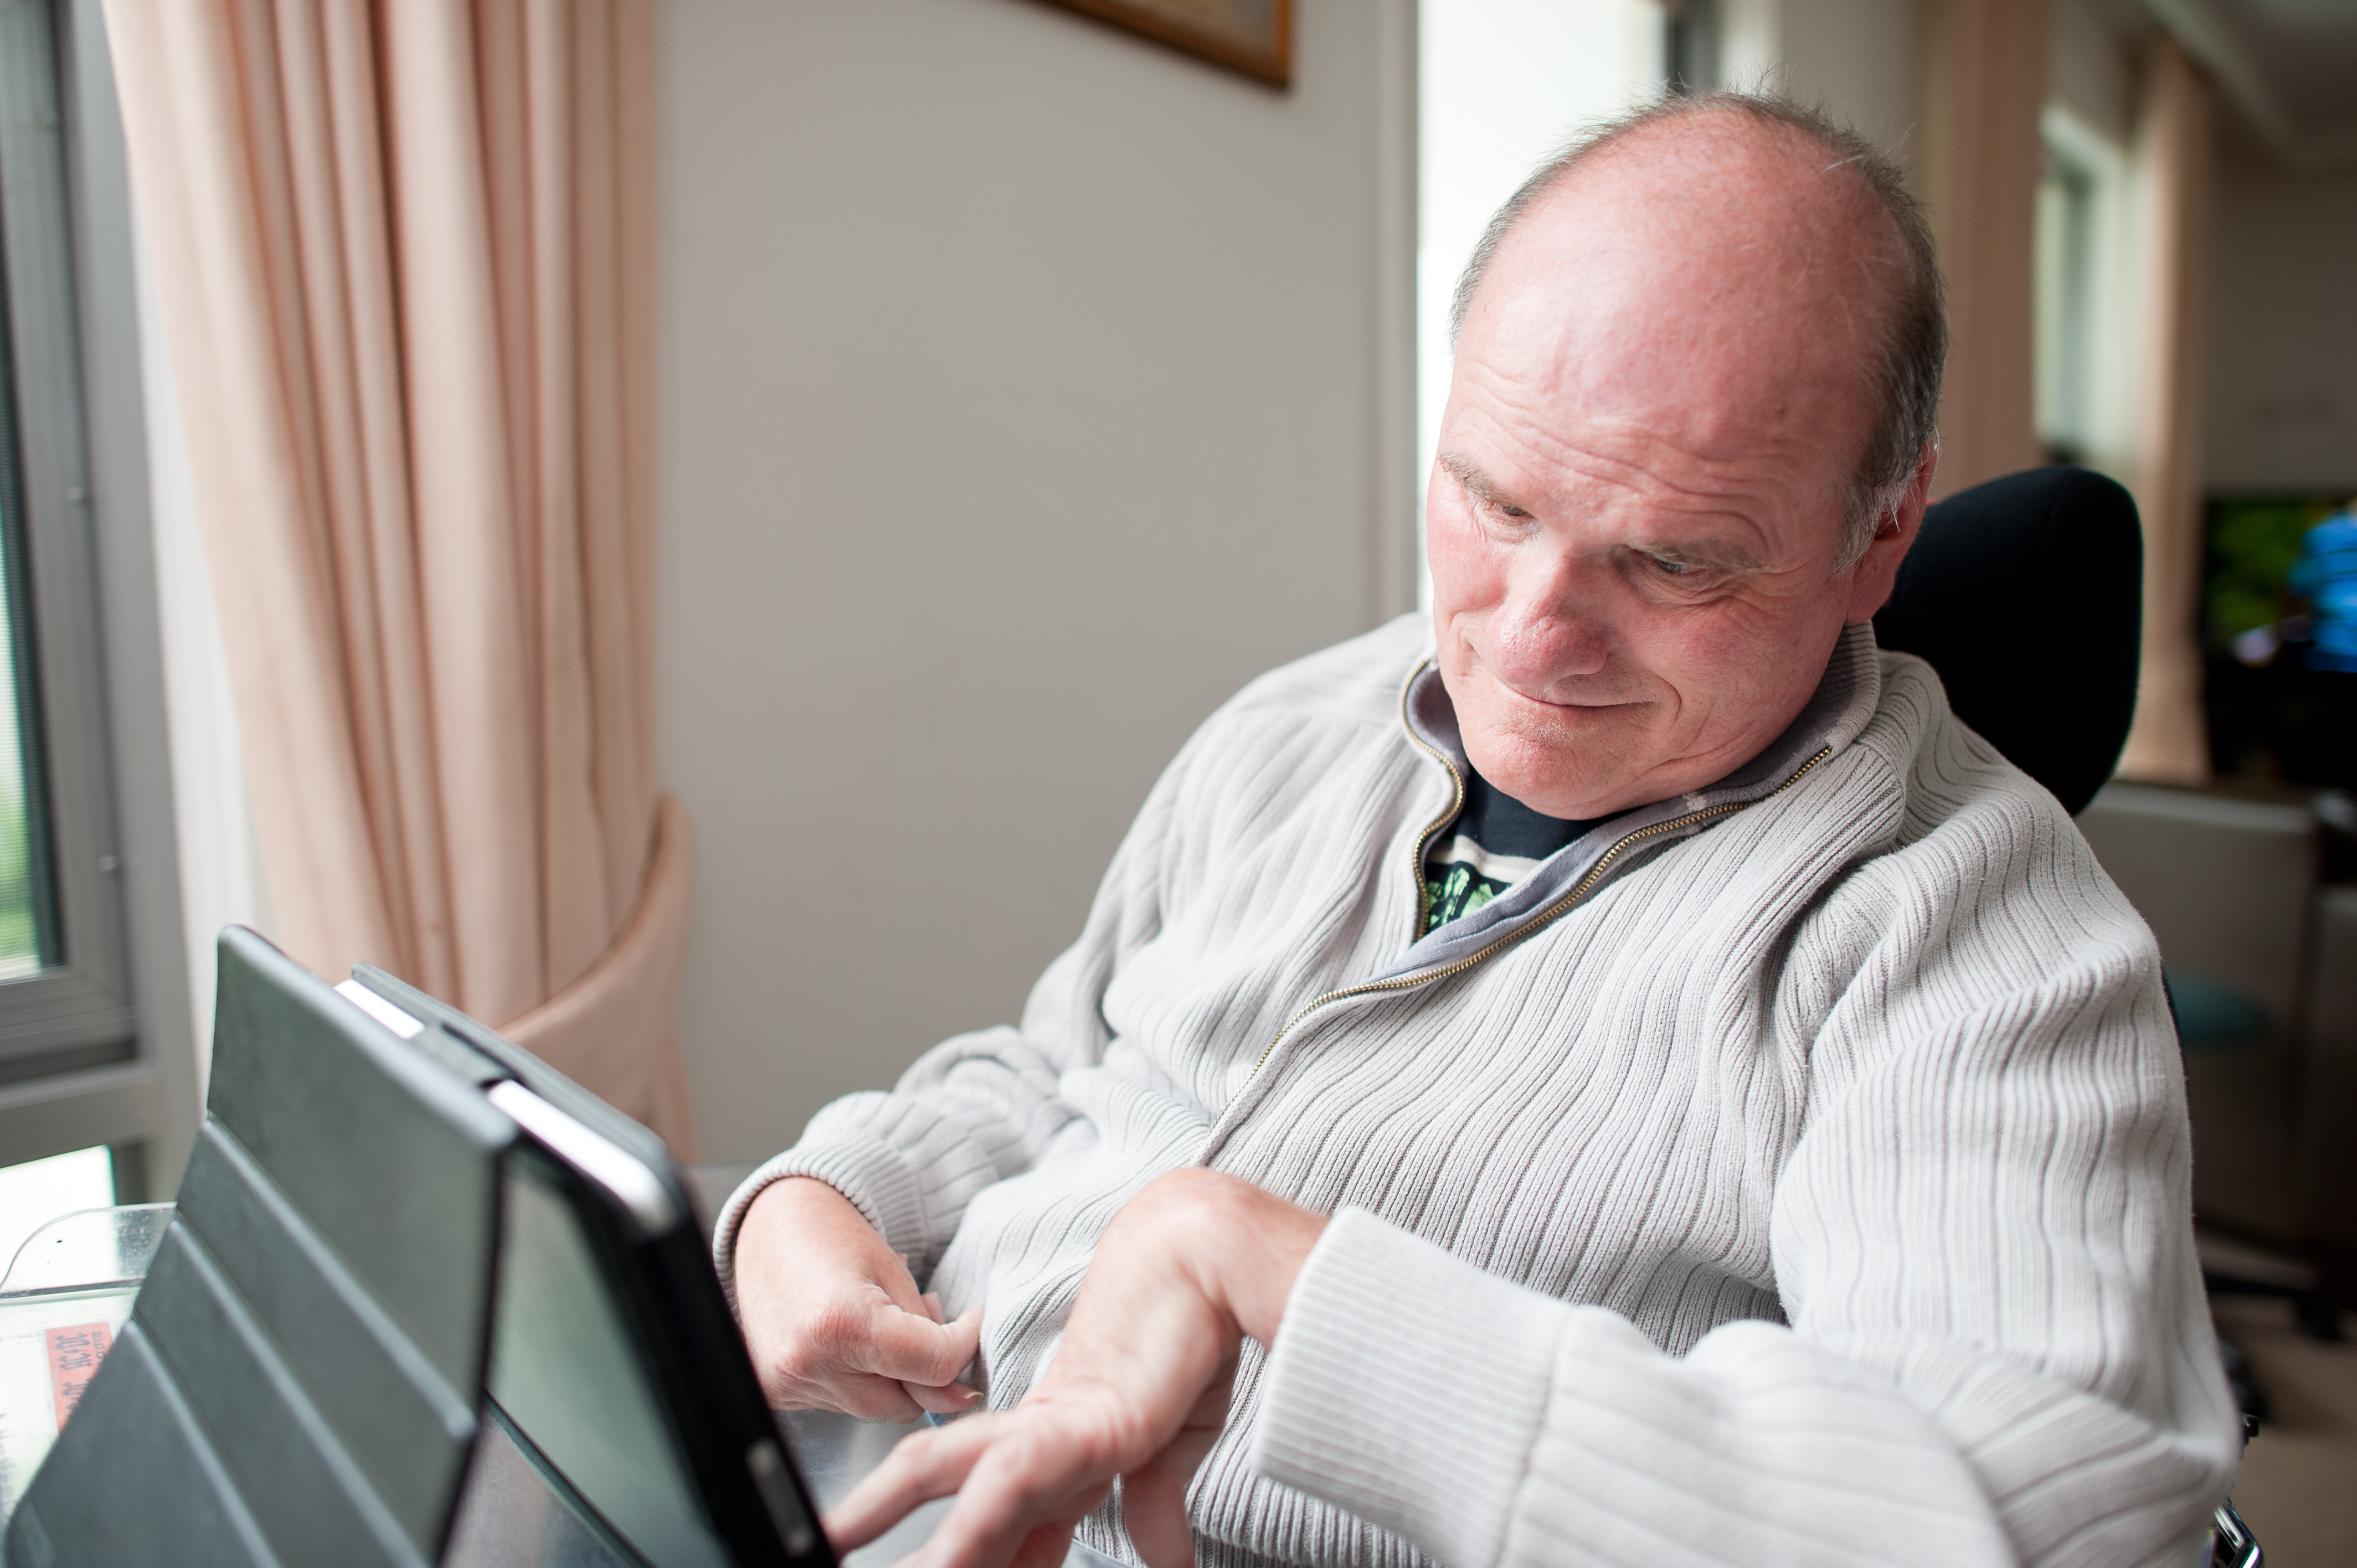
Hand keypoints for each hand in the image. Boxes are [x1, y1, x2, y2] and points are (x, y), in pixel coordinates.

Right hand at [734, 1176, 983, 1420]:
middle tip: (913, 1322)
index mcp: (842, 1323)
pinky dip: (854, 1379)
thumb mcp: (895, 1273)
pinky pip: (842, 1403)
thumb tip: (961, 1395)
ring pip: (875, 1408)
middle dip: (922, 1370)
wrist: (770, 1225)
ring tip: (874, 1324)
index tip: (970, 1322)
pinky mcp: (778, 1393)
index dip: (965, 1344)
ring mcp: (788, 1383)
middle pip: (906, 1403)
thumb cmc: (833, 1237)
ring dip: (888, 1376)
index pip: (934, 1366)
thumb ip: (931, 1336)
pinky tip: (844, 1340)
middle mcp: (808, 1362)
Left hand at [826, 1169, 1324, 1567]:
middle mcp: (1036, 1438)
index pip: (999, 1524)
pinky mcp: (1078, 1424)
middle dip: (893, 1530)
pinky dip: (974, 1531)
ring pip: (950, 1488)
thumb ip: (1154, 1500)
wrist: (1206, 1253)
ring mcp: (1049, 1430)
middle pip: (944, 1496)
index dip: (967, 1558)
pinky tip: (945, 1564)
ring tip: (842, 1550)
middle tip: (827, 1549)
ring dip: (908, 1535)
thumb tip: (1167, 1559)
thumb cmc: (1191, 1331)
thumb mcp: (1169, 1439)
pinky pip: (1008, 1483)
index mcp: (1053, 1445)